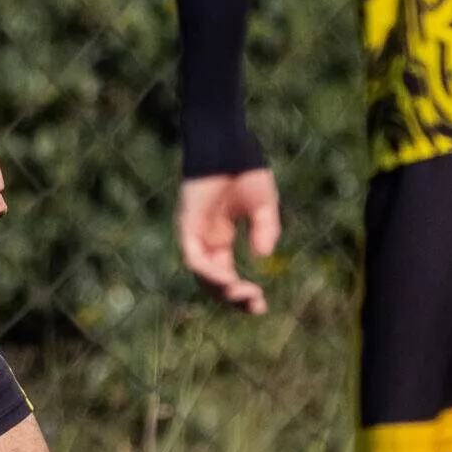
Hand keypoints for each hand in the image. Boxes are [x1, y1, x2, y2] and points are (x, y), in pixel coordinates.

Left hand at [179, 168, 279, 314]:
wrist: (230, 145)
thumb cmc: (245, 170)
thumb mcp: (263, 206)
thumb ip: (265, 231)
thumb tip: (262, 257)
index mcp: (219, 236)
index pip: (225, 274)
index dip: (241, 293)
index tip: (261, 306)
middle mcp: (204, 238)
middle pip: (212, 281)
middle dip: (233, 298)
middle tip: (256, 305)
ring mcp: (193, 232)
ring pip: (201, 274)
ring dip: (221, 289)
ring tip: (243, 296)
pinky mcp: (186, 224)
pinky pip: (193, 257)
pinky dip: (208, 272)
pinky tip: (228, 281)